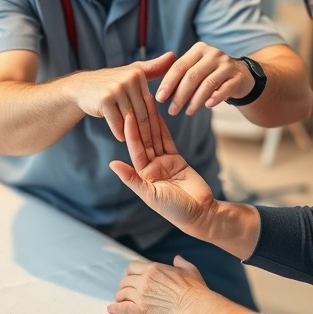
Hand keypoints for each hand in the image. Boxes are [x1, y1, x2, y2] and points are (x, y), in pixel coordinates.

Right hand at [72, 52, 174, 157]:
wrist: (82, 87)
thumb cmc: (111, 82)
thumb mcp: (132, 72)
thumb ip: (153, 67)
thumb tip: (172, 55)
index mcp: (138, 74)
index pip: (150, 104)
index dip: (154, 122)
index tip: (158, 137)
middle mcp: (128, 79)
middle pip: (142, 112)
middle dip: (146, 132)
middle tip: (151, 148)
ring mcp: (116, 88)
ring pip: (131, 119)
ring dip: (134, 135)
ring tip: (138, 146)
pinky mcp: (105, 99)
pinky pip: (116, 122)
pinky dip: (119, 132)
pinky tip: (122, 138)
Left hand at [107, 256, 215, 313]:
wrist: (194, 308)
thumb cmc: (194, 290)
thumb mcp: (190, 270)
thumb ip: (181, 263)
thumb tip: (177, 258)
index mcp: (154, 269)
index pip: (133, 266)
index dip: (131, 272)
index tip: (133, 277)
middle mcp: (144, 280)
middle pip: (125, 280)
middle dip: (125, 284)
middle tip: (127, 289)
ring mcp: (141, 295)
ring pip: (122, 293)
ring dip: (120, 296)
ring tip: (121, 299)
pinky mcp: (141, 310)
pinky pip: (123, 308)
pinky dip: (116, 308)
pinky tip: (111, 309)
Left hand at [109, 111, 218, 239]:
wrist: (200, 213)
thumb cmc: (175, 209)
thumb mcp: (150, 195)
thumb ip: (132, 178)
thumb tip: (112, 164)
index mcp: (142, 174)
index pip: (135, 148)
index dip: (131, 131)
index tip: (127, 114)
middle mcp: (151, 166)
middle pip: (144, 139)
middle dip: (140, 120)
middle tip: (135, 100)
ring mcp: (164, 162)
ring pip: (156, 137)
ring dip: (151, 120)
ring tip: (146, 101)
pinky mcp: (177, 159)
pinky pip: (168, 141)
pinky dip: (164, 128)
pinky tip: (158, 115)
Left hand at [155, 43, 253, 115]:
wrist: (241, 75)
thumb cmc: (211, 74)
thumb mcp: (195, 69)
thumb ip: (179, 77)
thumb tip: (161, 95)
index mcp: (198, 50)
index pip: (179, 66)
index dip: (168, 83)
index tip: (160, 98)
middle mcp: (213, 54)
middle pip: (192, 76)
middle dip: (179, 95)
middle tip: (172, 111)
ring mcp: (227, 64)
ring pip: (207, 84)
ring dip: (195, 101)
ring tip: (188, 112)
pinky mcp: (238, 77)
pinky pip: (225, 89)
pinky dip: (216, 98)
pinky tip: (208, 106)